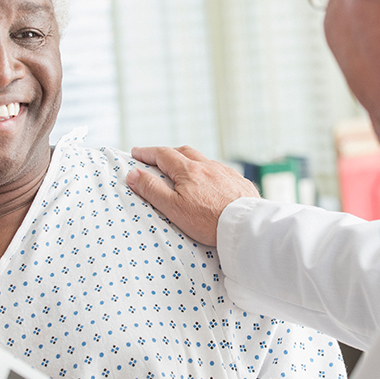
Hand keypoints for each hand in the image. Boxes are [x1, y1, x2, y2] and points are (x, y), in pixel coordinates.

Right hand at [126, 145, 259, 245]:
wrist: (245, 226)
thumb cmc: (208, 220)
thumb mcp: (173, 207)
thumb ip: (152, 189)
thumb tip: (134, 174)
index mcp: (189, 170)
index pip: (163, 154)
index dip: (147, 153)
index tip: (136, 153)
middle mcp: (208, 166)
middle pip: (184, 152)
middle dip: (168, 153)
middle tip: (157, 159)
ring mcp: (226, 173)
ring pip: (204, 161)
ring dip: (190, 162)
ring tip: (183, 171)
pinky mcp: (240, 182)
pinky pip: (221, 171)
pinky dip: (209, 172)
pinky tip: (210, 183)